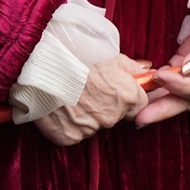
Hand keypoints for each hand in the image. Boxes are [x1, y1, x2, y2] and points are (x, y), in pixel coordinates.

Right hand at [31, 53, 149, 146]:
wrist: (44, 61)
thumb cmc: (78, 52)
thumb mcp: (111, 54)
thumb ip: (132, 68)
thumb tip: (145, 71)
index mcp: (126, 96)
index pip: (139, 106)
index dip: (127, 97)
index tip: (115, 89)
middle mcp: (111, 117)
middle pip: (116, 117)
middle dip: (107, 106)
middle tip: (89, 89)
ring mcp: (89, 129)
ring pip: (93, 126)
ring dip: (87, 115)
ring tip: (72, 94)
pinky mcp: (68, 137)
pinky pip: (73, 133)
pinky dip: (68, 124)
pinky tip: (61, 106)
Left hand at [135, 14, 189, 126]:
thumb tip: (189, 70)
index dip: (181, 85)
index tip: (161, 76)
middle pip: (186, 102)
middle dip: (163, 109)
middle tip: (141, 116)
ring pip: (176, 99)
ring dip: (156, 103)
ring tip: (136, 109)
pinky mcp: (187, 80)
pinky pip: (170, 88)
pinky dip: (156, 90)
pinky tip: (142, 92)